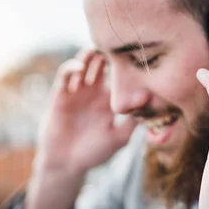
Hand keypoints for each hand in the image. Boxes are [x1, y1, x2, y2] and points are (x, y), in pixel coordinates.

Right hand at [36, 49, 136, 176]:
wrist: (67, 163)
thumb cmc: (95, 151)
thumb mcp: (119, 138)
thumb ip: (132, 121)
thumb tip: (147, 98)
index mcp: (111, 98)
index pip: (121, 74)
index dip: (127, 62)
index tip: (138, 54)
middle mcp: (95, 89)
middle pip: (103, 61)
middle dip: (109, 51)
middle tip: (116, 46)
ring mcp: (78, 90)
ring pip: (84, 62)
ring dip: (90, 54)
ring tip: (97, 51)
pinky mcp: (61, 93)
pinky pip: (65, 74)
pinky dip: (72, 67)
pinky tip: (80, 68)